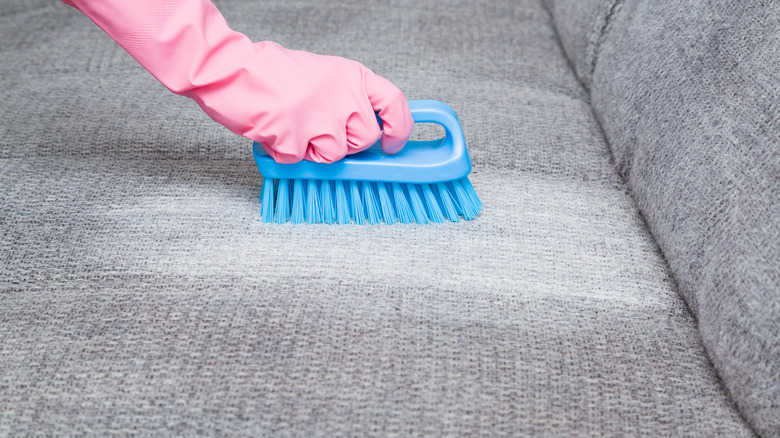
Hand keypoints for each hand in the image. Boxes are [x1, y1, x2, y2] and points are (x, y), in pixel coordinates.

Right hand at [190, 42, 412, 162]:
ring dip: (315, 151)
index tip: (393, 145)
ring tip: (293, 129)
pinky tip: (275, 132)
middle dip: (347, 145)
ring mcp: (321, 118)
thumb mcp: (323, 74)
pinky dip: (286, 154)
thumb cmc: (272, 73)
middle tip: (321, 133)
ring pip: (335, 156)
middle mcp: (343, 96)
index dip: (400, 129)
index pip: (395, 104)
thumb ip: (347, 96)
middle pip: (365, 139)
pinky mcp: (297, 138)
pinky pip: (301, 161)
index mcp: (352, 76)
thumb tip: (365, 125)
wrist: (231, 69)